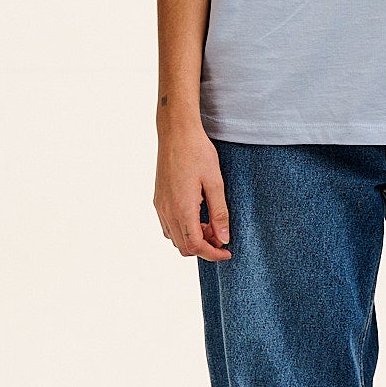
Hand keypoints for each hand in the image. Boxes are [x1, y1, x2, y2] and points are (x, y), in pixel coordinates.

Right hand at [154, 124, 232, 259]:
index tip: (227, 252)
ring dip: (193, 238)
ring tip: (210, 224)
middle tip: (221, 236)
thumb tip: (224, 238)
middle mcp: (167, 210)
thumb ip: (219, 213)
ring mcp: (160, 205)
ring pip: (174, 238)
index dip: (212, 254)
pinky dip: (183, 229)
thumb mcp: (215, 183)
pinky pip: (168, 225)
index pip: (195, 246)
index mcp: (182, 208)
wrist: (176, 132)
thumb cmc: (198, 152)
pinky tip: (196, 216)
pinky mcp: (158, 199)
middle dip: (204, 247)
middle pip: (183, 246)